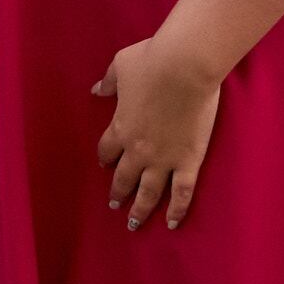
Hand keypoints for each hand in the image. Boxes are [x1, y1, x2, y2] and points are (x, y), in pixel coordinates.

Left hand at [93, 35, 221, 231]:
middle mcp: (138, 149)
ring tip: (133, 223)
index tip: (104, 165)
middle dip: (117, 193)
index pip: (106, 150)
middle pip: (124, 177)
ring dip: (140, 209)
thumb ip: (107, 82)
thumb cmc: (151, 60)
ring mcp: (163, 159)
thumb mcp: (120, 66)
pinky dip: (177, 210)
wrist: (184, 66)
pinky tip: (171, 223)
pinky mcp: (188, 161)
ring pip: (149, 193)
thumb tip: (95, 90)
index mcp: (120, 127)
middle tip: (114, 207)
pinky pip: (181, 193)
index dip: (105, 158)